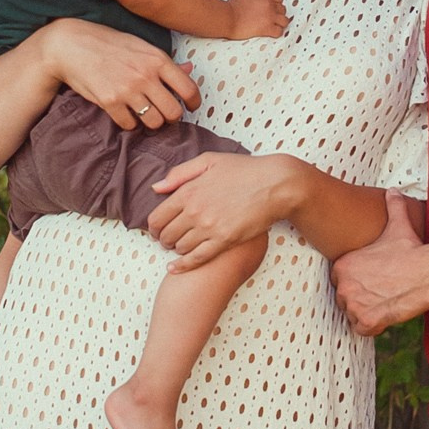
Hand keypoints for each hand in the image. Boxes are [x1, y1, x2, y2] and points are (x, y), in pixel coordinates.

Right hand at [49, 18, 203, 132]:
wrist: (71, 45)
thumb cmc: (107, 43)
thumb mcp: (139, 45)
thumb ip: (164, 61)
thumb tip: (188, 70)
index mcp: (157, 59)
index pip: (189, 89)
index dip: (194, 102)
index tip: (191, 107)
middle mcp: (145, 75)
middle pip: (173, 112)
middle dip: (172, 117)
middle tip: (165, 113)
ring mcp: (127, 90)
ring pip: (154, 122)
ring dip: (151, 122)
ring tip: (145, 114)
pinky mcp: (109, 102)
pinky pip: (129, 125)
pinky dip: (129, 123)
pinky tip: (125, 113)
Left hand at [147, 153, 294, 264]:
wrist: (275, 184)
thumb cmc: (245, 170)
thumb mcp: (209, 160)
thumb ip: (180, 173)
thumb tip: (157, 188)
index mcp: (188, 191)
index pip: (157, 217)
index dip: (153, 227)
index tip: (157, 230)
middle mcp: (195, 211)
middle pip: (166, 235)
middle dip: (163, 240)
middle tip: (167, 240)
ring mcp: (209, 227)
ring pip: (180, 248)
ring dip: (176, 250)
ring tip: (179, 248)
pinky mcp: (225, 240)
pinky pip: (197, 258)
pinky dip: (183, 266)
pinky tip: (175, 268)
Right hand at [225, 0, 288, 39]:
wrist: (228, 17)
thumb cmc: (231, 6)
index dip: (277, 3)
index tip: (273, 7)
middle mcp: (269, 6)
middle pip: (283, 9)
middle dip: (278, 14)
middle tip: (272, 18)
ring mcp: (269, 17)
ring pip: (285, 21)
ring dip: (280, 24)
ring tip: (274, 26)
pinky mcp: (267, 29)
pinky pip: (279, 32)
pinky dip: (276, 33)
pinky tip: (271, 34)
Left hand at [333, 193, 428, 336]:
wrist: (427, 274)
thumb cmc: (411, 251)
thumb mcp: (398, 225)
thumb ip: (393, 206)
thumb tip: (394, 191)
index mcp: (344, 265)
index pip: (340, 279)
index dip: (356, 281)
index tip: (371, 279)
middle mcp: (344, 286)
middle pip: (344, 298)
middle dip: (359, 298)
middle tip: (379, 292)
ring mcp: (354, 305)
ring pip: (352, 314)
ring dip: (365, 313)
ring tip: (383, 303)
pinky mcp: (366, 321)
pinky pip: (362, 329)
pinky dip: (372, 327)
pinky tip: (386, 316)